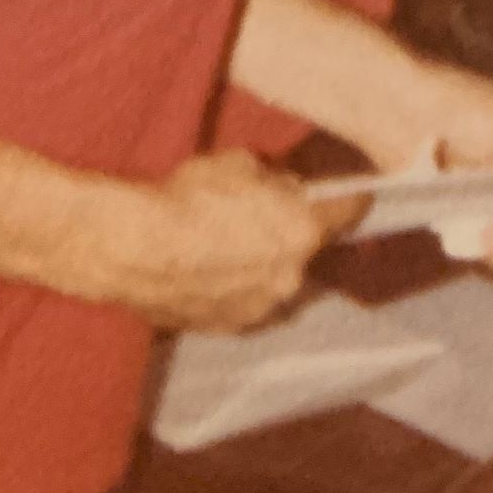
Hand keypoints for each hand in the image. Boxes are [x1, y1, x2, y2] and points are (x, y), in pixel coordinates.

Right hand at [100, 150, 365, 332]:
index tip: (358, 197)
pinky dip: (235, 285)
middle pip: (305, 249)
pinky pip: (243, 300)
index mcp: (303, 231)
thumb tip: (287, 189)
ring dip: (263, 263)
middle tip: (262, 215)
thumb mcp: (240, 165)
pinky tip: (207, 267)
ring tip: (225, 243)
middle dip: (291, 231)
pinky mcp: (228, 327)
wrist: (135, 247)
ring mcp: (260, 308)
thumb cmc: (189, 198)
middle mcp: (292, 276)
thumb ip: (275, 180)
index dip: (352, 201)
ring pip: (274, 278)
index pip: (346, 213)